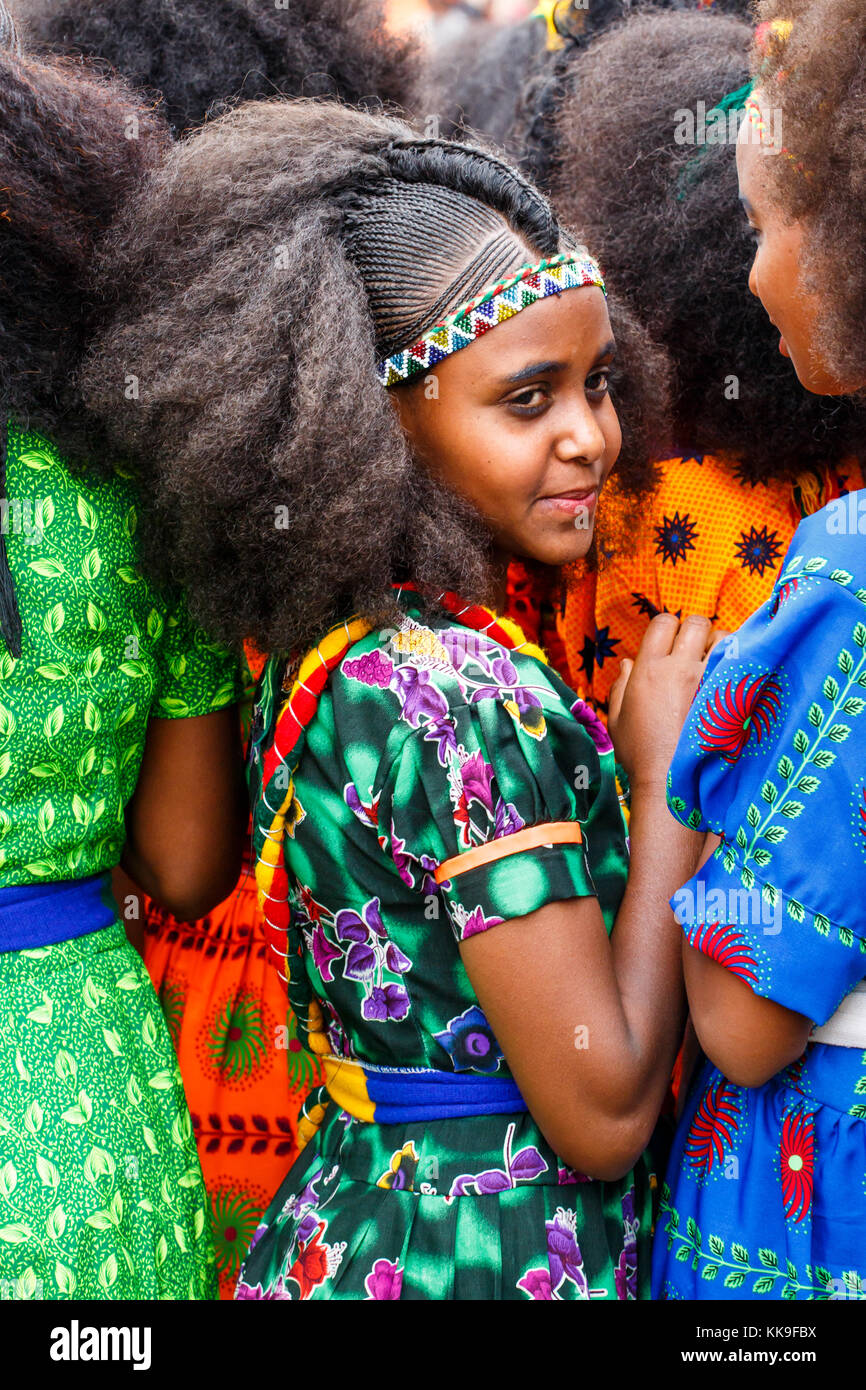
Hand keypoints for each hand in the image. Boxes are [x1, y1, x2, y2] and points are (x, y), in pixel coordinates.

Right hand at [607, 614, 723, 791]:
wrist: (670, 783)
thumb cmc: (640, 754)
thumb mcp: (617, 720)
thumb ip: (620, 686)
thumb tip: (627, 663)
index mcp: (648, 669)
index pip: (663, 622)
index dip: (669, 627)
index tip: (671, 642)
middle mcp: (679, 668)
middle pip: (696, 623)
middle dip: (697, 630)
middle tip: (697, 649)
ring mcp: (708, 681)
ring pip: (724, 638)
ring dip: (721, 646)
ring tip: (717, 664)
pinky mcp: (730, 696)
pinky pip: (740, 664)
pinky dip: (737, 666)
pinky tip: (731, 681)